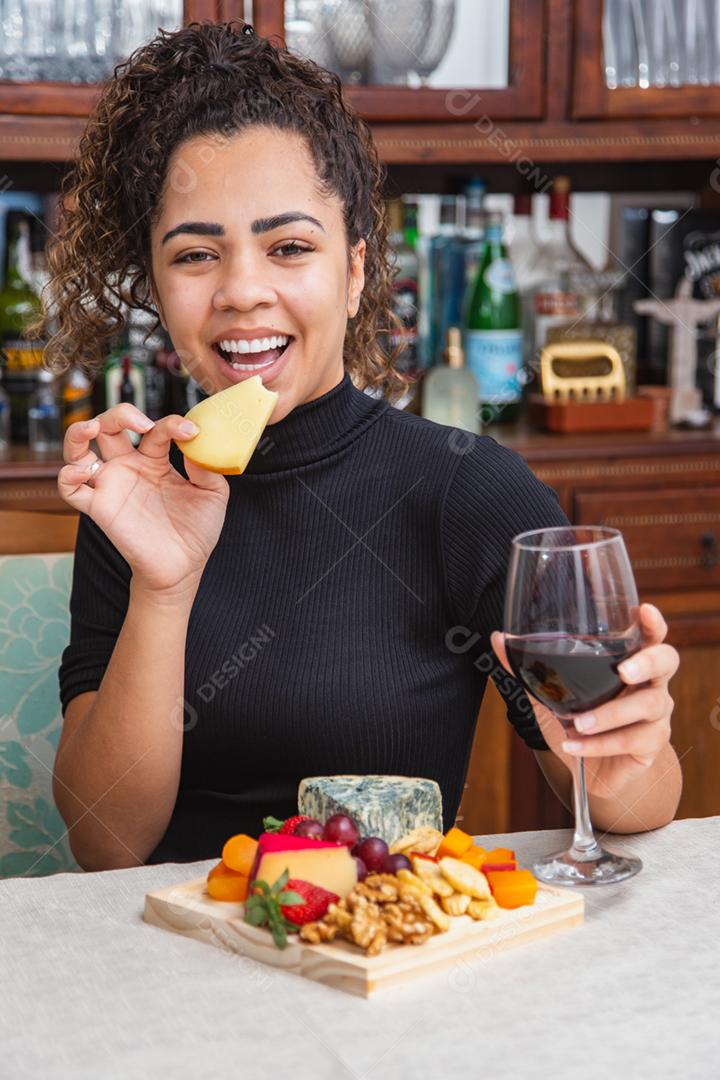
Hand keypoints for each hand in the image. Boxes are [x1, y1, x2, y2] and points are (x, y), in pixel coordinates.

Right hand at [58, 404, 229, 595]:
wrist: (183, 568)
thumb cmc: (197, 531)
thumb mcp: (213, 494)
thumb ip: (207, 467)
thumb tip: (196, 443)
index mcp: (156, 461)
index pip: (155, 430)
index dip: (172, 424)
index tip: (191, 433)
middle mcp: (129, 468)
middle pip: (109, 426)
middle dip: (119, 414)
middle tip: (140, 422)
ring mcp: (112, 485)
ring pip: (79, 449)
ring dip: (78, 432)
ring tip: (91, 427)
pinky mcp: (99, 507)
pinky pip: (70, 489)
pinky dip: (67, 476)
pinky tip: (82, 471)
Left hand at [491, 603, 678, 799]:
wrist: (596, 773)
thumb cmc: (580, 724)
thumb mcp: (552, 695)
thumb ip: (528, 669)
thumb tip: (499, 638)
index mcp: (630, 661)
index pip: (649, 635)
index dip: (652, 622)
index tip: (643, 611)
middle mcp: (650, 683)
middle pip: (666, 661)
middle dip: (647, 662)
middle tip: (623, 671)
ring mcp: (655, 714)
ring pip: (647, 705)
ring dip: (609, 714)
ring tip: (578, 724)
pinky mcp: (650, 744)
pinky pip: (632, 741)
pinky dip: (599, 744)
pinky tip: (575, 746)